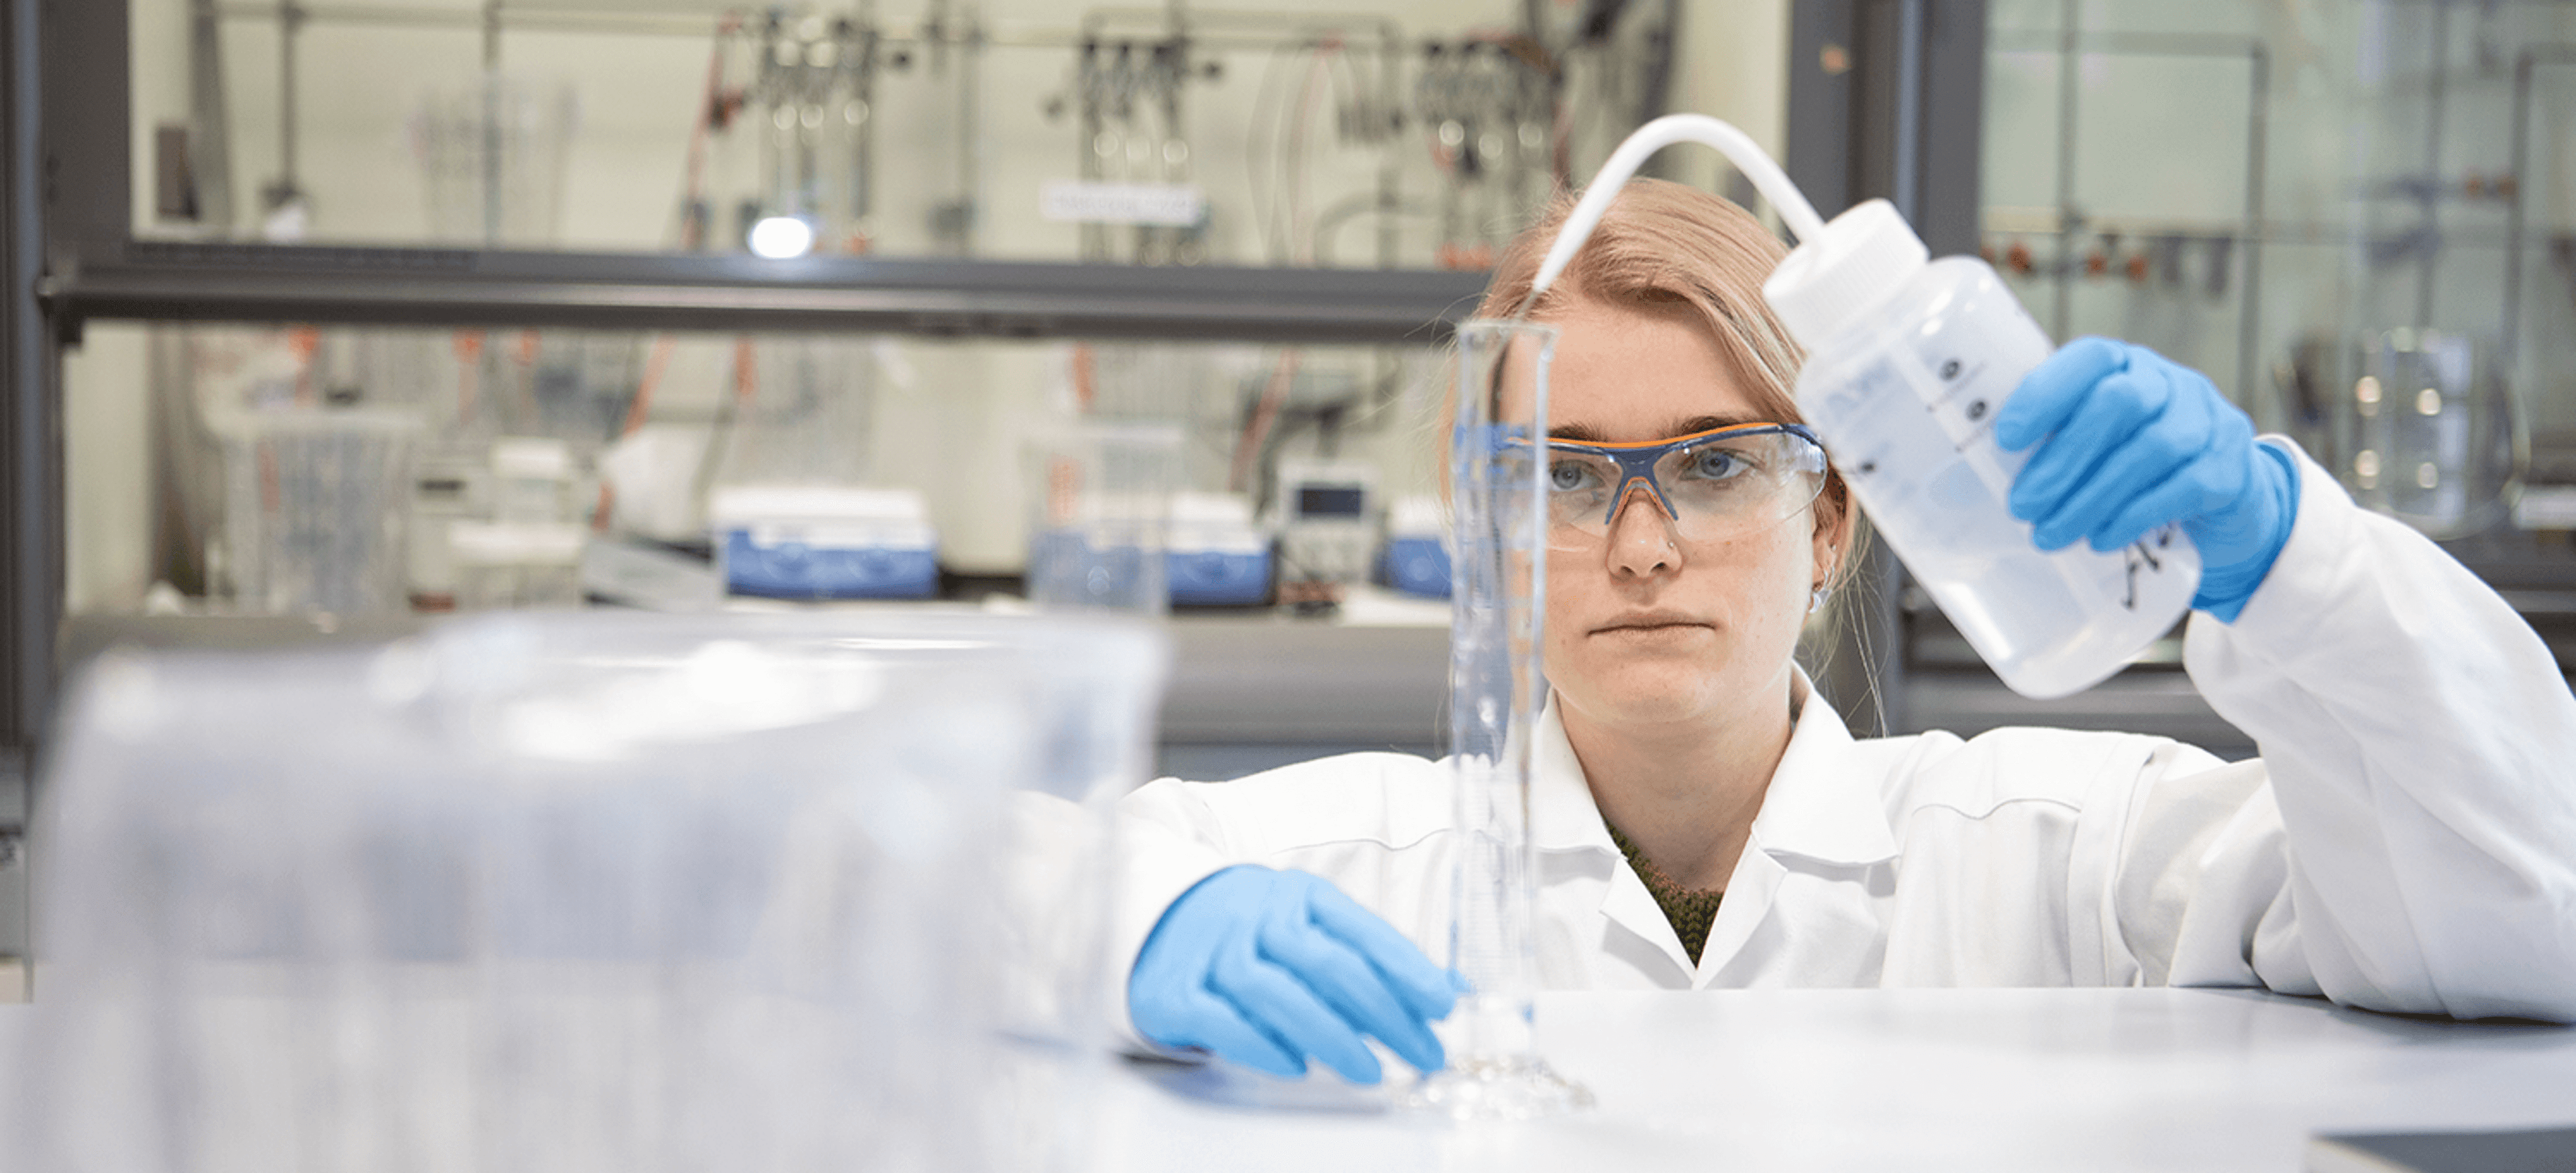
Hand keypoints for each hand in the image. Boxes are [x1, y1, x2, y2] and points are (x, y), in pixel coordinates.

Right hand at [1128, 865, 1460, 1083]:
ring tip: (1370, 1071)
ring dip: (1332, 1035)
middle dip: (1385, 1013)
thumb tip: (1453, 990)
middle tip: (1424, 1054)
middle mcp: (1255, 915)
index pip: (1361, 931)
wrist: (1154, 916)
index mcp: (1298, 896)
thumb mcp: (1311, 928)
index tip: (1444, 1005)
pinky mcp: (1174, 990)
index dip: (1407, 968)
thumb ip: (1374, 961)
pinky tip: (1298, 1066)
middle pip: (1328, 963)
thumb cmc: (1251, 931)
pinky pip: (1222, 1020)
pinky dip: (1262, 1045)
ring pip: (1278, 992)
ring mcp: (1212, 951)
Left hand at [1994, 337, 2299, 621]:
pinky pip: (2185, 487)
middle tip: (2023, 506)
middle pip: (2120, 404)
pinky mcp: (2230, 469)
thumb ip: (2048, 448)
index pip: (2089, 358)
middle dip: (2064, 458)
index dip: (2047, 393)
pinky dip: (2135, 515)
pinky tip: (2101, 539)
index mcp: (2126, 366)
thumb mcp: (2095, 444)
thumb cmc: (2133, 466)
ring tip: (2050, 534)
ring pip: (2151, 450)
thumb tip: (1960, 487)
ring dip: (2092, 497)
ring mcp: (2208, 423)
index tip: (2007, 439)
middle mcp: (2171, 384)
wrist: (2223, 500)